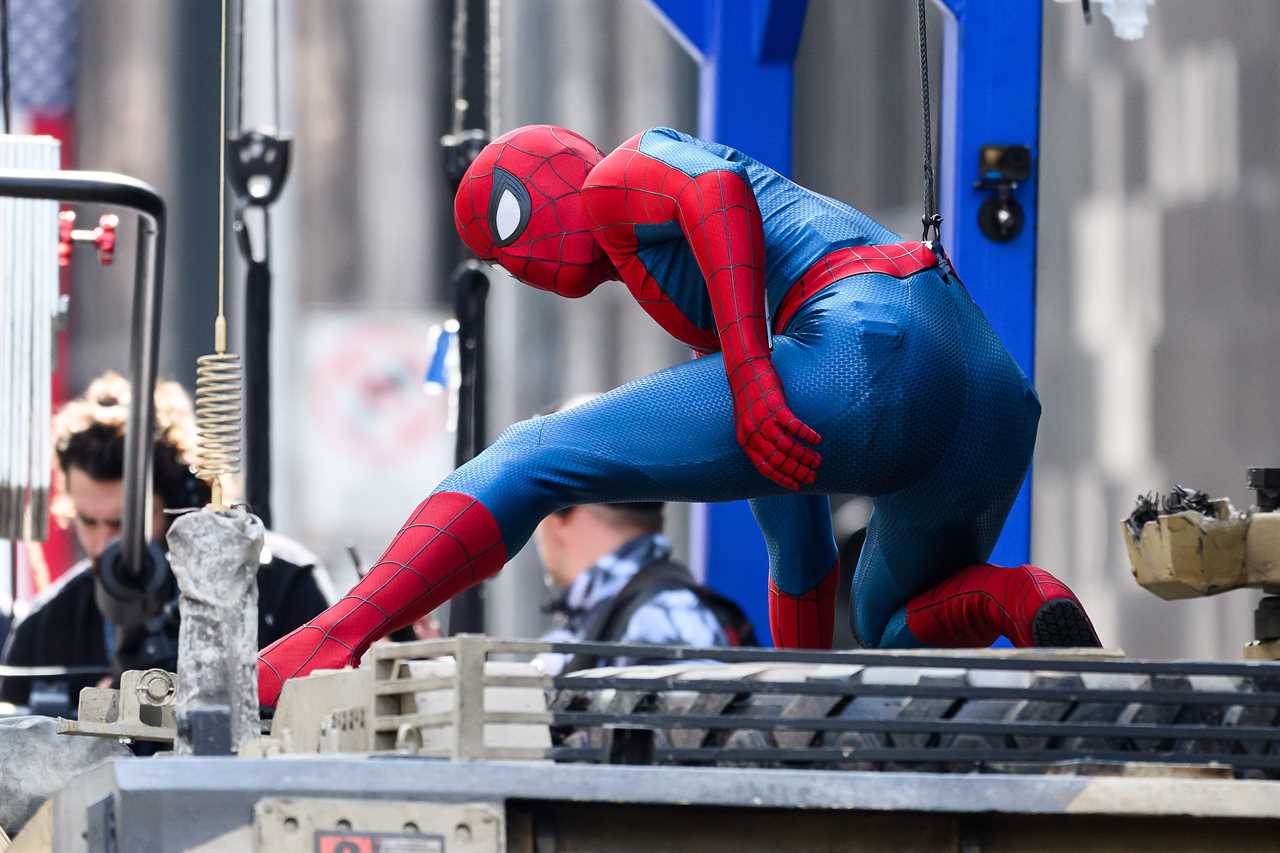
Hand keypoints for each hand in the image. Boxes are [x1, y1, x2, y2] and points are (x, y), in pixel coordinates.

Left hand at [730, 358, 821, 489]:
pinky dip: (806, 435)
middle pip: (777, 460)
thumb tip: (777, 456)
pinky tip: (817, 440)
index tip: (796, 486)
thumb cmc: (750, 397)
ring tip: (817, 460)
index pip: (764, 467)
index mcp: (745, 440)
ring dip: (804, 456)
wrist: (744, 369)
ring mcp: (763, 419)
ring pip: (786, 446)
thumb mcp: (749, 422)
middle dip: (796, 471)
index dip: (781, 479)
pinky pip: (793, 426)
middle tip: (812, 475)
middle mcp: (752, 432)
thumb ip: (759, 439)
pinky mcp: (775, 405)